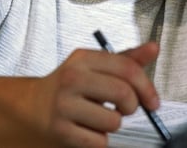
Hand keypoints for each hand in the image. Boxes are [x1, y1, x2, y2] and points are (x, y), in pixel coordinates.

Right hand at [38, 42, 159, 146]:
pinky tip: (87, 129)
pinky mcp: (60, 129)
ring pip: (113, 121)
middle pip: (123, 93)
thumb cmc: (70, 86)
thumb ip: (125, 59)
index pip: (127, 68)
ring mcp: (64, 104)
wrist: (33, 105)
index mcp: (82, 58)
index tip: (152, 101)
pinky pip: (99, 141)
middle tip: (125, 109)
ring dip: (113, 124)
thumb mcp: (94, 66)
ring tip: (98, 117)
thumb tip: (153, 48)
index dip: (147, 87)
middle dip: (132, 106)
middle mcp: (71, 78)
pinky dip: (99, 140)